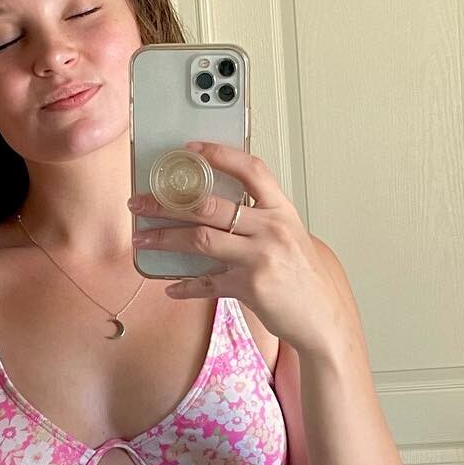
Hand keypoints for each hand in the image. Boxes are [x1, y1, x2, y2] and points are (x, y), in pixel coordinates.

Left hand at [129, 139, 357, 358]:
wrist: (323, 314)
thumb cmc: (303, 273)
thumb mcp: (289, 234)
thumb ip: (260, 217)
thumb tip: (215, 206)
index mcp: (282, 210)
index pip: (251, 170)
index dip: (219, 155)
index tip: (190, 150)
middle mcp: (271, 230)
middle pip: (209, 206)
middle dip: (166, 203)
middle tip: (140, 203)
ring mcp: (260, 258)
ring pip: (199, 240)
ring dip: (164, 238)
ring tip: (142, 238)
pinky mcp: (250, 288)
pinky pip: (207, 283)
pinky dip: (186, 285)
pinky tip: (171, 286)